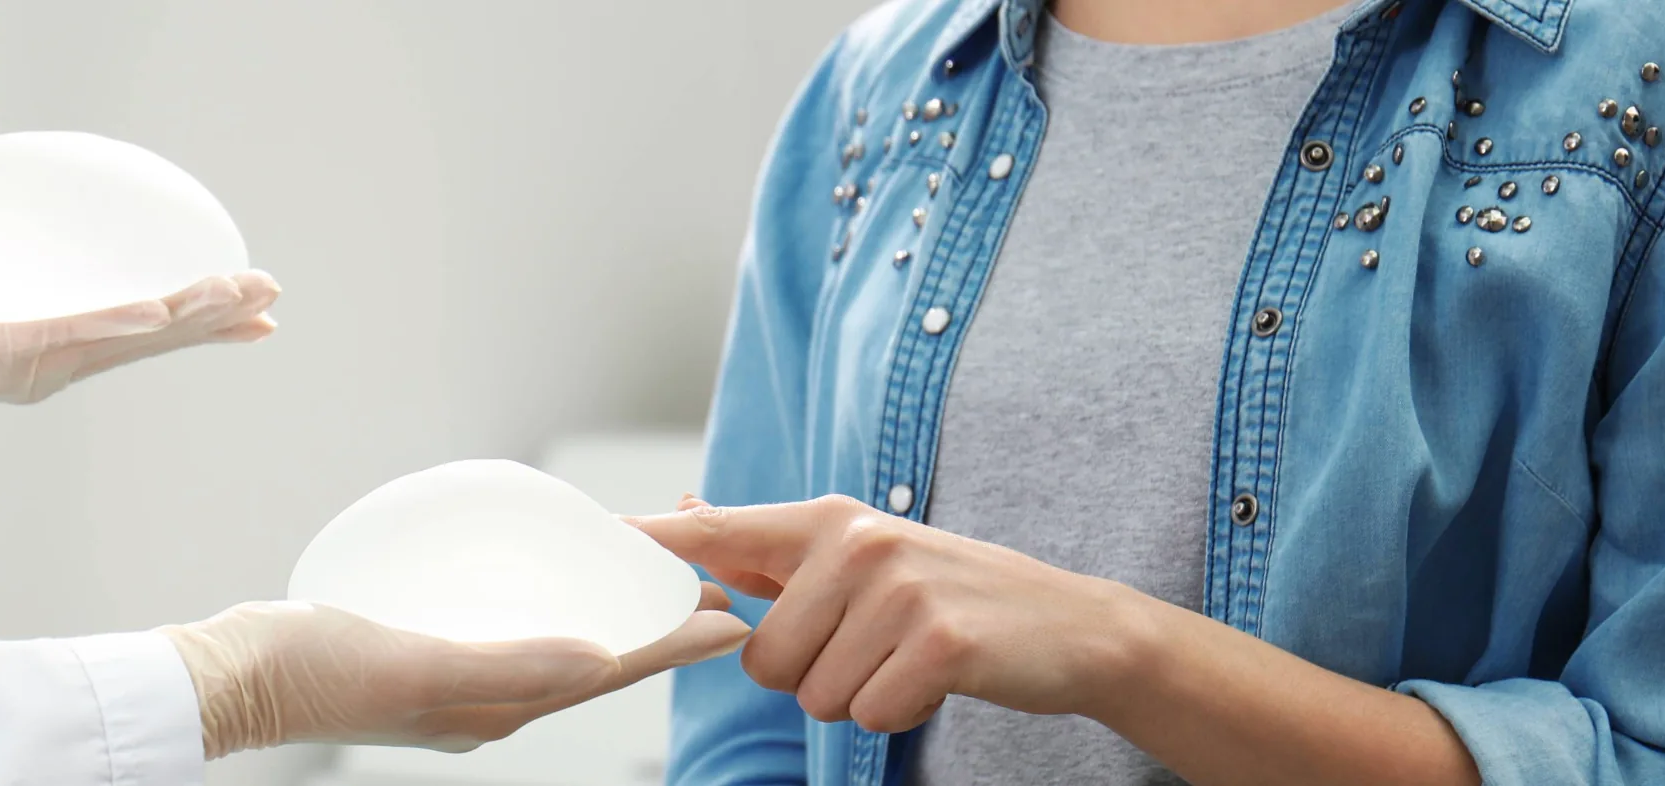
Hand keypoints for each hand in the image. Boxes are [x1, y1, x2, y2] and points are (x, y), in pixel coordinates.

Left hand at [0, 272, 279, 470]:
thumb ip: (11, 285)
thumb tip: (38, 244)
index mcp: (53, 355)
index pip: (144, 335)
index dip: (205, 326)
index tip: (258, 315)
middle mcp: (51, 368)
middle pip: (151, 341)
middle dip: (214, 319)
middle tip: (269, 298)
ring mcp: (28, 364)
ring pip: (124, 337)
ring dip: (184, 318)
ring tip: (234, 298)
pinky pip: (69, 333)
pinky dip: (116, 323)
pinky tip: (152, 311)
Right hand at [159, 583, 750, 757]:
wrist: (232, 677)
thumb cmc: (314, 671)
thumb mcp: (417, 662)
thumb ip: (508, 663)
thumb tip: (603, 658)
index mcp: (498, 706)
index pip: (608, 671)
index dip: (672, 643)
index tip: (732, 613)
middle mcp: (488, 698)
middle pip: (594, 656)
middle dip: (652, 622)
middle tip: (703, 579)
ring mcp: (456, 675)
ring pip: (558, 642)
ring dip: (609, 613)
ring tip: (646, 577)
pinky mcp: (424, 648)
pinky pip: (510, 626)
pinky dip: (549, 603)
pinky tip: (543, 577)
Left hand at [626, 495, 1155, 732]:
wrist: (1068, 625)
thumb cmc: (948, 594)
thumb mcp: (861, 555)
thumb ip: (769, 545)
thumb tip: (687, 512)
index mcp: (825, 521)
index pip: (717, 532)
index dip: (652, 543)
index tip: (596, 535)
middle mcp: (855, 542)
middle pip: (764, 660)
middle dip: (812, 676)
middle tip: (873, 647)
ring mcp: (897, 588)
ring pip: (813, 695)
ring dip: (856, 696)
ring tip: (905, 658)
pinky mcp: (936, 639)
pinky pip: (867, 713)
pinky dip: (897, 713)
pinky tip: (933, 679)